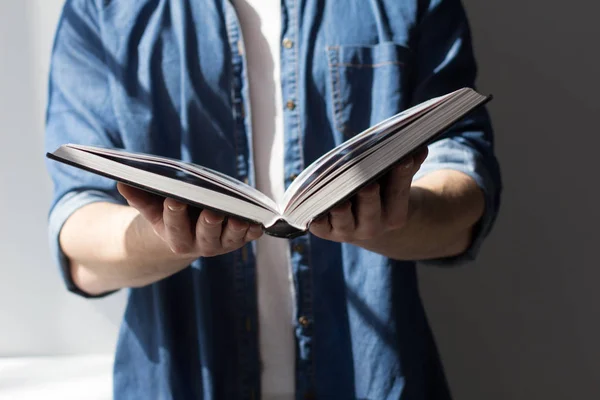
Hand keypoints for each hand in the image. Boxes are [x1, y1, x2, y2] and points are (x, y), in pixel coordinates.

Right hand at [117, 183, 262, 257]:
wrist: (190, 232)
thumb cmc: (171, 214)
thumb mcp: (154, 208)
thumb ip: (140, 197)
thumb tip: (121, 181)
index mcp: (176, 238)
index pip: (174, 227)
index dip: (174, 214)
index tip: (174, 199)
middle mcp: (200, 244)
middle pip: (205, 236)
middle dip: (208, 223)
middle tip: (212, 211)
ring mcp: (222, 243)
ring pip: (230, 238)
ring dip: (235, 228)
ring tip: (239, 217)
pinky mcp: (240, 239)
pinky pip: (248, 237)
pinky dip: (254, 230)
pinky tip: (258, 220)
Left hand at [309, 148, 427, 242]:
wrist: (366, 225)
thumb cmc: (381, 194)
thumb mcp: (396, 183)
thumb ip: (407, 166)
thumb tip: (420, 148)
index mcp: (395, 215)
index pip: (399, 193)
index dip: (401, 176)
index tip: (403, 159)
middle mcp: (373, 226)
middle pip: (371, 209)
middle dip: (369, 197)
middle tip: (367, 184)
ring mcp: (349, 230)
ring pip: (344, 219)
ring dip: (341, 209)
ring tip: (338, 199)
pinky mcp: (327, 232)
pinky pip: (320, 227)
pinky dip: (317, 218)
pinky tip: (313, 208)